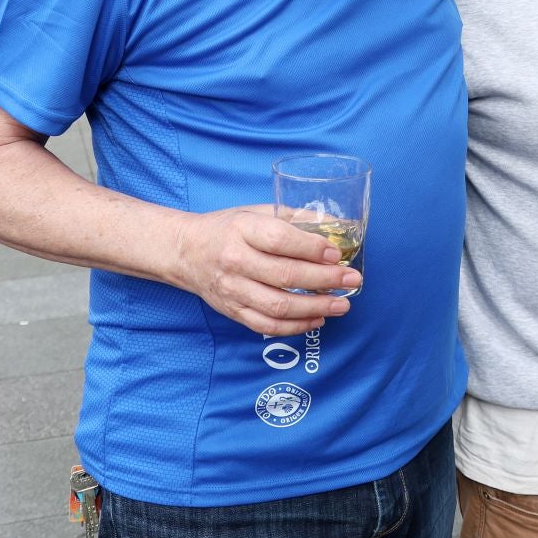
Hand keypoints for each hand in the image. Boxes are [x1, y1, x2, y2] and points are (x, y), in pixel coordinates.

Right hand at [172, 204, 361, 335]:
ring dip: (316, 307)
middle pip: (285, 276)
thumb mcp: (257, 211)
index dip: (312, 248)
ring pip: (278, 306)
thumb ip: (296, 218)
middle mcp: (235, 261)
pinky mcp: (232, 311)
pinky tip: (318, 319)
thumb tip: (340, 224)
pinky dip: (295, 326)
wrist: (185, 251)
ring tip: (342, 304)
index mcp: (242, 230)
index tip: (336, 253)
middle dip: (325, 280)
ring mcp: (232, 290)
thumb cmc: (227, 228)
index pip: (280, 241)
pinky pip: (266, 325)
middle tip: (352, 279)